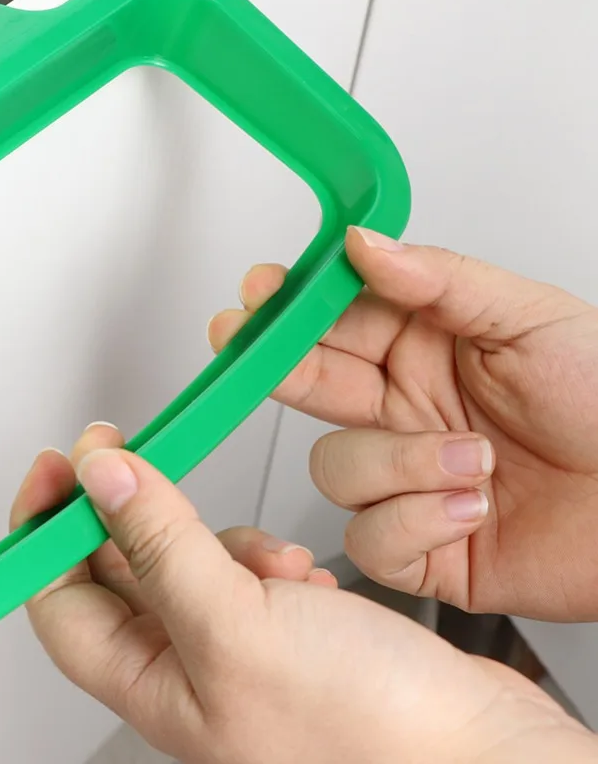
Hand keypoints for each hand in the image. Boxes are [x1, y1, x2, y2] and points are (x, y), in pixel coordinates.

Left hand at [11, 427, 591, 763]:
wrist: (479, 753)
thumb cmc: (369, 733)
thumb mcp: (236, 626)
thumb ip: (159, 546)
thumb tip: (98, 477)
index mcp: (150, 685)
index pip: (57, 598)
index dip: (44, 529)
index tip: (57, 464)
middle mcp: (184, 669)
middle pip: (116, 567)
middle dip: (133, 512)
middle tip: (134, 454)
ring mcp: (233, 647)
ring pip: (182, 558)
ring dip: (212, 535)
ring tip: (263, 557)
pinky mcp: (279, 628)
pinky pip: (238, 567)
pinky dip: (260, 554)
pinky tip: (298, 575)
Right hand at [208, 227, 597, 620]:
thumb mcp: (531, 319)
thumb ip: (438, 279)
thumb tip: (362, 244)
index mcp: (424, 347)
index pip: (334, 318)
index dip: (289, 305)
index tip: (259, 292)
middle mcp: (405, 409)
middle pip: (310, 385)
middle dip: (287, 369)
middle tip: (268, 353)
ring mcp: (406, 478)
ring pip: (334, 467)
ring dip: (398, 463)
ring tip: (469, 457)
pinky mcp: (420, 547)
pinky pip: (368, 539)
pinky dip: (416, 523)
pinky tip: (469, 507)